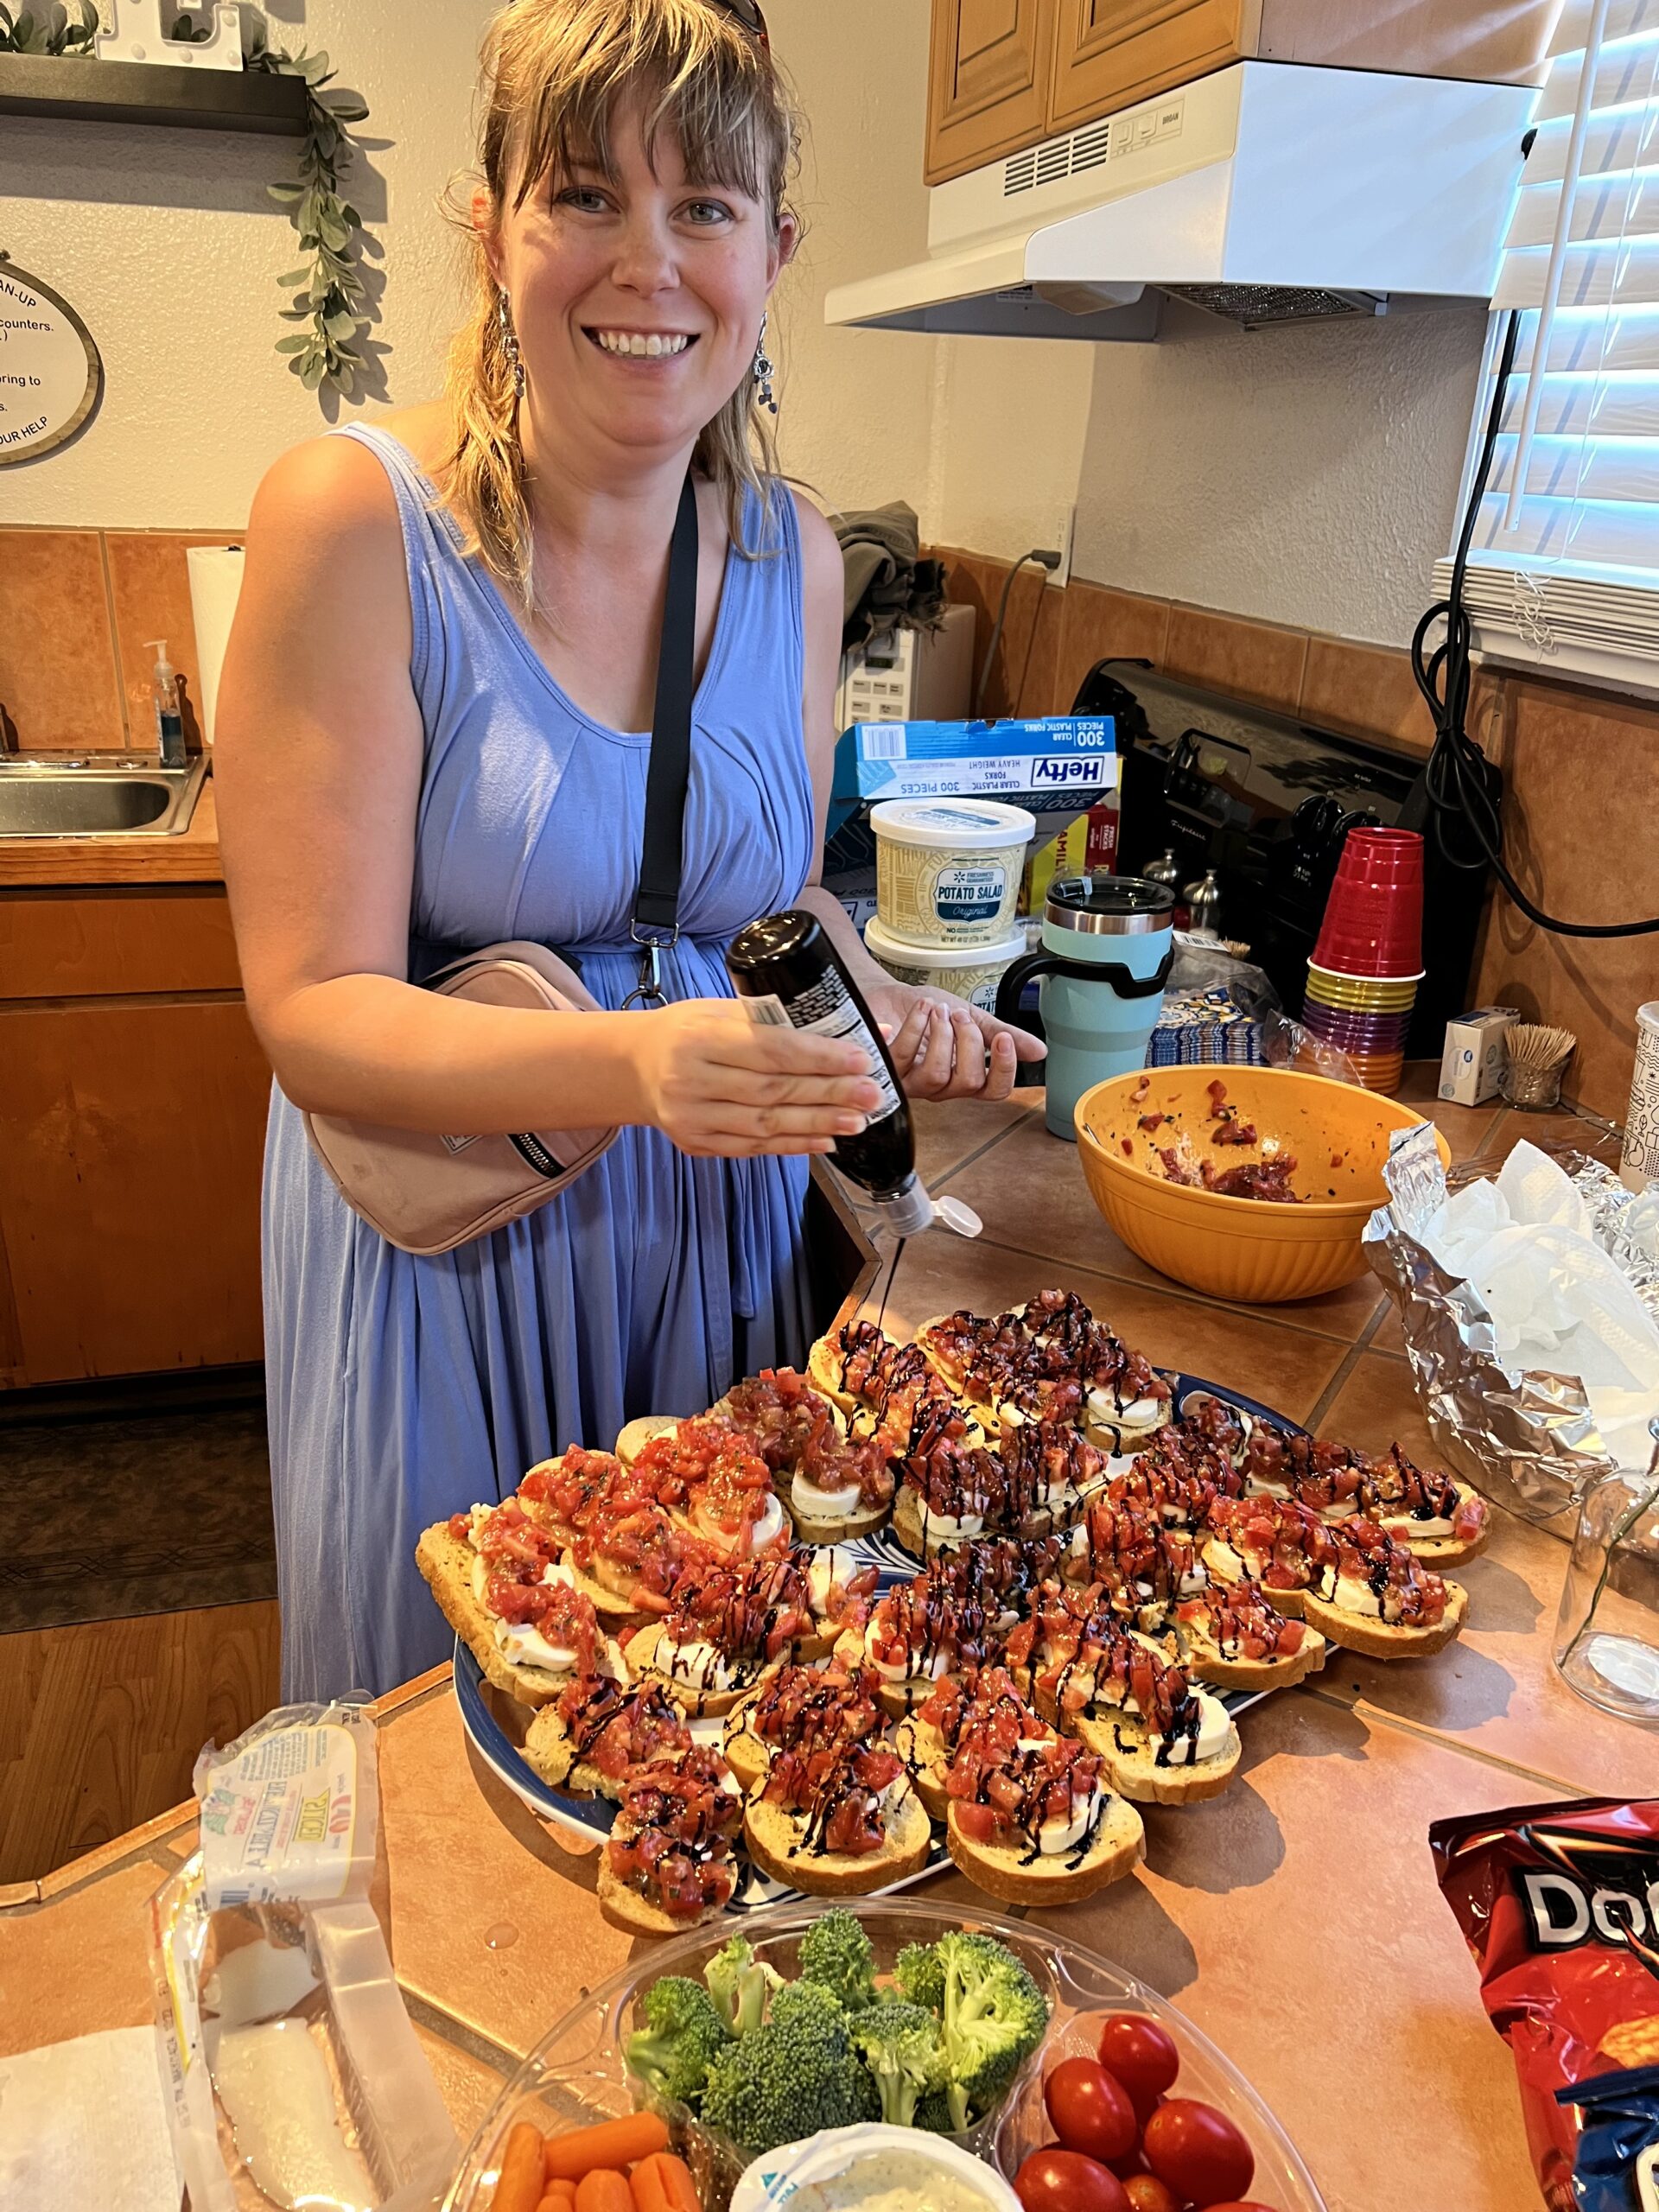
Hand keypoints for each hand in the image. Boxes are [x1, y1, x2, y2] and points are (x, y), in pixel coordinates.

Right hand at [629, 999, 883, 1158]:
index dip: (819, 1057)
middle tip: (871, 1095)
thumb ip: (784, 1018)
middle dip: (829, 1094)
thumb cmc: (690, 1031)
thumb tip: (863, 1026)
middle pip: (772, 1091)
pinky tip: (825, 1139)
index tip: (860, 1059)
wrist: (636, 1066)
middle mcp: (689, 1078)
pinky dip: (792, 1144)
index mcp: (698, 1035)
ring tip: (857, 1121)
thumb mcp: (723, 1010)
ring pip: (766, 1125)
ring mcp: (690, 1116)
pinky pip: (752, 1147)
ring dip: (817, 1124)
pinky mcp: (695, 1143)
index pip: (770, 1049)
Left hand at [865, 981, 1046, 1103]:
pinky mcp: (887, 1069)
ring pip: (937, 1074)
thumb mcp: (972, 1017)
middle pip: (969, 1082)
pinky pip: (905, 1056)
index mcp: (965, 1076)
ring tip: (938, 1010)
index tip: (1004, 1039)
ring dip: (942, 1034)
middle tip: (959, 1015)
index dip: (1004, 1069)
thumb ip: (1002, 1033)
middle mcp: (941, 1086)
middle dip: (969, 1040)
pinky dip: (916, 1026)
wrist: (890, 995)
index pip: (995, 1091)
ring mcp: (913, 1081)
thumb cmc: (928, 1012)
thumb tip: (1039, 1051)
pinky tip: (921, 1009)